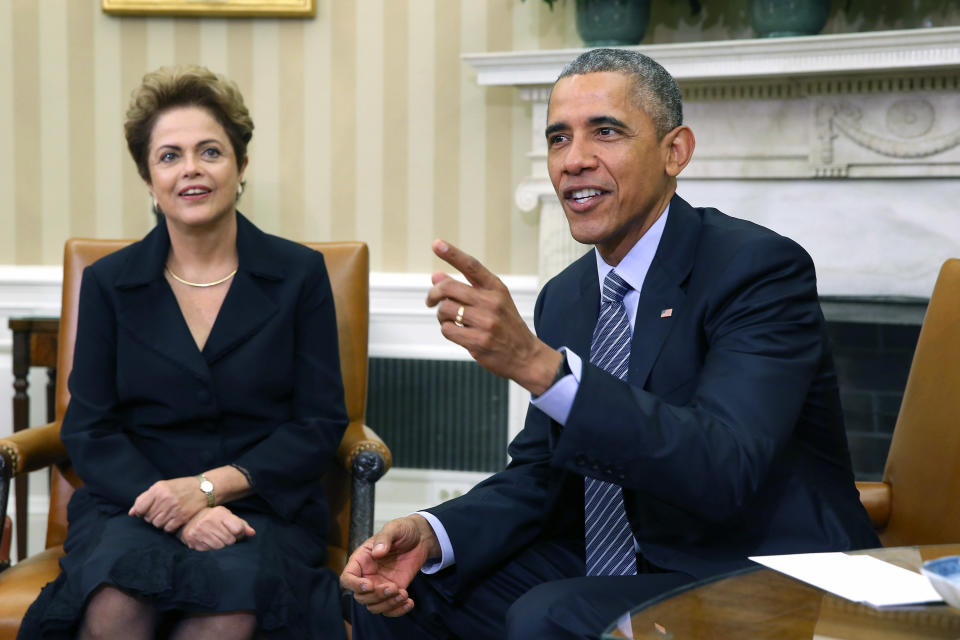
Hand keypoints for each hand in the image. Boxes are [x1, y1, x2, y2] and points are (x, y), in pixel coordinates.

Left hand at [129, 477, 206, 531]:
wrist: (204, 489)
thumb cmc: (181, 487)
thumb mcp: (162, 487)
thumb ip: (145, 498)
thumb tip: (131, 513)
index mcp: (158, 489)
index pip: (139, 508)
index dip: (141, 511)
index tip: (148, 510)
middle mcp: (165, 498)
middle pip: (148, 517)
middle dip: (152, 516)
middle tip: (162, 511)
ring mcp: (173, 508)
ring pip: (157, 524)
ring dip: (161, 522)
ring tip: (168, 515)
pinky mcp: (181, 517)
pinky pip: (167, 529)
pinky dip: (169, 526)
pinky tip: (174, 519)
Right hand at [176, 506, 255, 550]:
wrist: (189, 520)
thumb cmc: (213, 518)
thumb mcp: (227, 516)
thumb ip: (241, 524)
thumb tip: (252, 533)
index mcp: (219, 513)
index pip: (238, 528)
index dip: (240, 533)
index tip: (236, 532)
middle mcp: (208, 521)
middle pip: (230, 540)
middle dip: (230, 540)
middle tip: (226, 536)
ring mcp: (199, 531)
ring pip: (220, 547)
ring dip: (221, 545)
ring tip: (218, 538)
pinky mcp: (192, 540)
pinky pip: (209, 550)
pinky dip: (211, 548)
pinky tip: (209, 541)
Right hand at [340, 515, 439, 616]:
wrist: (421, 538)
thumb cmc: (403, 530)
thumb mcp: (394, 528)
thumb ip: (384, 538)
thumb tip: (377, 552)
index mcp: (361, 559)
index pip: (347, 578)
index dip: (354, 585)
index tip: (369, 585)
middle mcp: (367, 575)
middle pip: (360, 597)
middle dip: (376, 596)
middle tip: (393, 587)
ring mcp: (380, 585)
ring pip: (374, 606)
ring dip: (388, 604)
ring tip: (403, 594)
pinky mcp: (393, 592)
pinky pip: (389, 609)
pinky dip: (398, 610)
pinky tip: (409, 602)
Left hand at [426, 239, 561, 394]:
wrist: (526, 355)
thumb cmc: (505, 325)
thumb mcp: (492, 301)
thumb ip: (466, 288)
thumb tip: (436, 276)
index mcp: (496, 288)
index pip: (471, 265)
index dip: (452, 254)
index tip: (436, 244)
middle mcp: (492, 302)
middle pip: (449, 288)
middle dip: (434, 294)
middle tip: (430, 301)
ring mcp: (486, 322)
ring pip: (445, 310)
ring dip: (441, 315)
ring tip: (449, 320)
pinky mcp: (478, 341)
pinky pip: (448, 329)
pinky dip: (447, 329)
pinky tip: (457, 332)